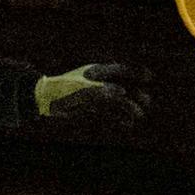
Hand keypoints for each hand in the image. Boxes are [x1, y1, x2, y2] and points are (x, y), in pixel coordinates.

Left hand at [34, 61, 149, 132]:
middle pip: (123, 86)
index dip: (136, 73)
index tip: (150, 77)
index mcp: (97, 72)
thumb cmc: (62, 90)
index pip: (121, 70)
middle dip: (136, 94)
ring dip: (129, 108)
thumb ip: (102, 91)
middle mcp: (99, 82)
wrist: (45, 100)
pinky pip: (109, 113)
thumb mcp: (82, 89)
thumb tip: (122, 93)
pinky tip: (127, 125)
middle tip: (147, 101)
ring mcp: (96, 95)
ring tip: (139, 116)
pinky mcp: (91, 108)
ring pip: (118, 102)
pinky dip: (119, 118)